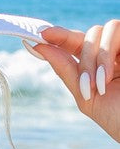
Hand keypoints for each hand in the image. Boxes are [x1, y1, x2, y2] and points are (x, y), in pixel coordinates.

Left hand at [28, 20, 119, 142]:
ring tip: (100, 84)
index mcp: (97, 64)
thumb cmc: (118, 118)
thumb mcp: (85, 96)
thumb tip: (36, 46)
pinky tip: (108, 77)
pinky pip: (117, 29)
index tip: (39, 34)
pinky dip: (106, 53)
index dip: (58, 35)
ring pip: (102, 29)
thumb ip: (64, 70)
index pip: (75, 43)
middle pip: (88, 35)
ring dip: (96, 57)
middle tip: (86, 86)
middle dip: (83, 61)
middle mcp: (112, 52)